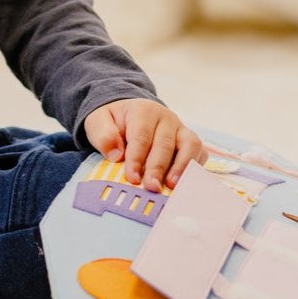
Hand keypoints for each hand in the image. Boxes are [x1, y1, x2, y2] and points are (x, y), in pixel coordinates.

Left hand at [83, 99, 206, 192]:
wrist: (129, 115)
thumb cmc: (113, 122)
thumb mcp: (98, 122)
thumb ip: (103, 135)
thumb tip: (116, 155)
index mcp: (143, 111)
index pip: (142, 136)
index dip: (137, 158)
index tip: (132, 178)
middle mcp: (166, 118)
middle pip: (165, 143)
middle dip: (158, 167)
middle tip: (151, 187)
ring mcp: (181, 129)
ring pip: (190, 145)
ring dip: (182, 167)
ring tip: (172, 186)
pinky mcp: (190, 142)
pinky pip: (200, 153)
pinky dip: (194, 168)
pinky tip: (184, 184)